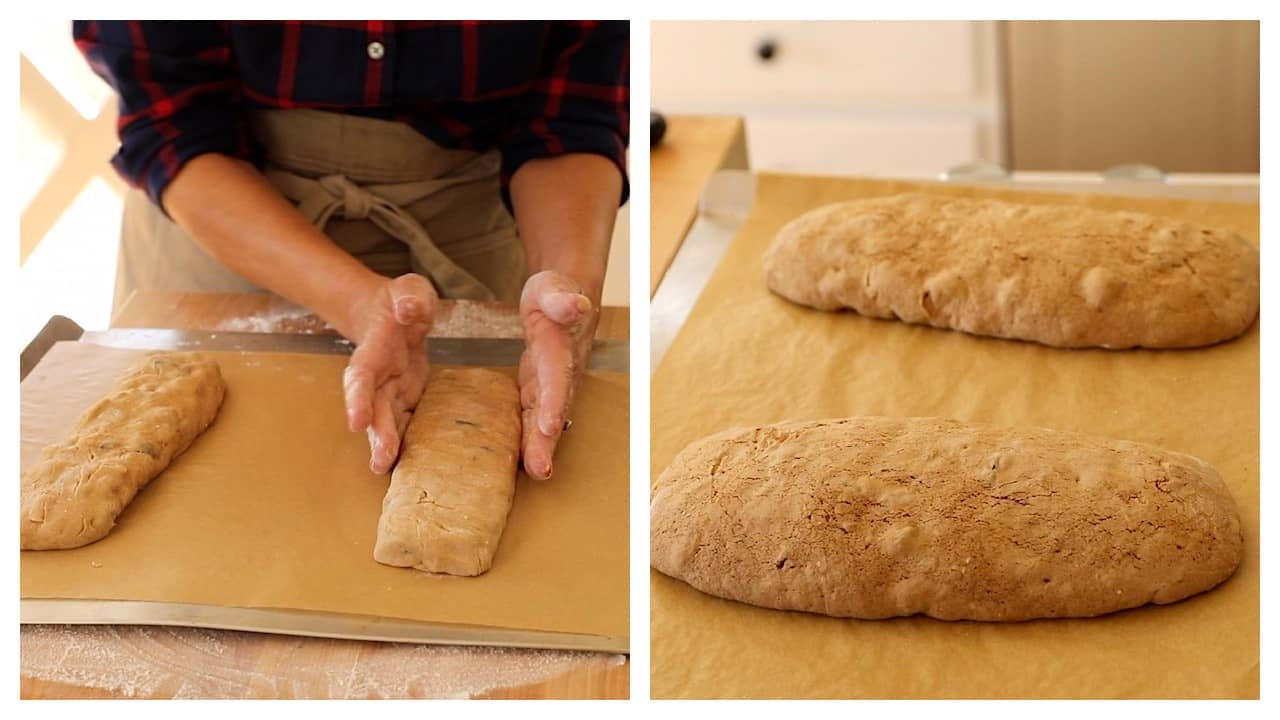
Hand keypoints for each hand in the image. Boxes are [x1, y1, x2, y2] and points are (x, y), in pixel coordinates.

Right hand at [341, 273, 436, 473]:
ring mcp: (392, 390)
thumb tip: (409, 309)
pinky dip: (408, 440)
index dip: (358, 399)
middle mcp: (379, 377)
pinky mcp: (407, 398)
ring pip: (387, 421)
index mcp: (374, 352)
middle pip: (373, 408)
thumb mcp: (410, 290)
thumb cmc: (402, 302)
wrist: (393, 315)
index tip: (355, 421)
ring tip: (385, 468)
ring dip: (388, 444)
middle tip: (379, 461)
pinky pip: (407, 421)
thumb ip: (411, 297)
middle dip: (376, 434)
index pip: (362, 377)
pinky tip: (413, 461)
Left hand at [518, 270, 597, 479]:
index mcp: (560, 348)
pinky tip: (522, 465)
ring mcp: (550, 385)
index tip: (548, 425)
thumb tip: (577, 305)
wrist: (563, 300)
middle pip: (553, 409)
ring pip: (545, 420)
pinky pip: (532, 419)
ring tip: (537, 473)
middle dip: (547, 439)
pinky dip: (528, 441)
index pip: (557, 376)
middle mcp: (560, 373)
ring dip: (541, 448)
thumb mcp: (552, 287)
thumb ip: (561, 298)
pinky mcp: (537, 391)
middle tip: (542, 469)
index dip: (553, 401)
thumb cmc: (555, 294)